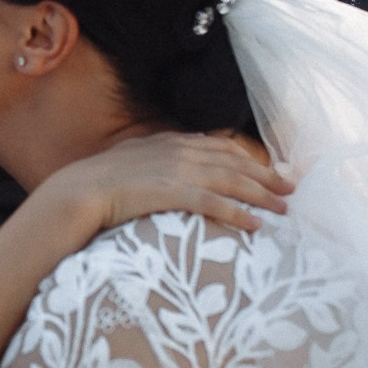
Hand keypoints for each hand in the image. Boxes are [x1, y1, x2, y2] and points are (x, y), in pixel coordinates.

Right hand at [41, 131, 293, 237]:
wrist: (76, 192)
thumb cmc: (98, 184)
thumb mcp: (132, 162)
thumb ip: (156, 162)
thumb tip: (169, 173)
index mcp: (170, 142)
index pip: (221, 147)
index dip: (249, 160)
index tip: (270, 171)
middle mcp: (178, 151)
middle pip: (234, 162)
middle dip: (266, 176)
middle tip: (290, 189)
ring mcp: (175, 170)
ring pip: (230, 180)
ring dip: (261, 195)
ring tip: (283, 209)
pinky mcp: (170, 192)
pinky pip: (212, 203)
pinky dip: (237, 213)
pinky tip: (255, 225)